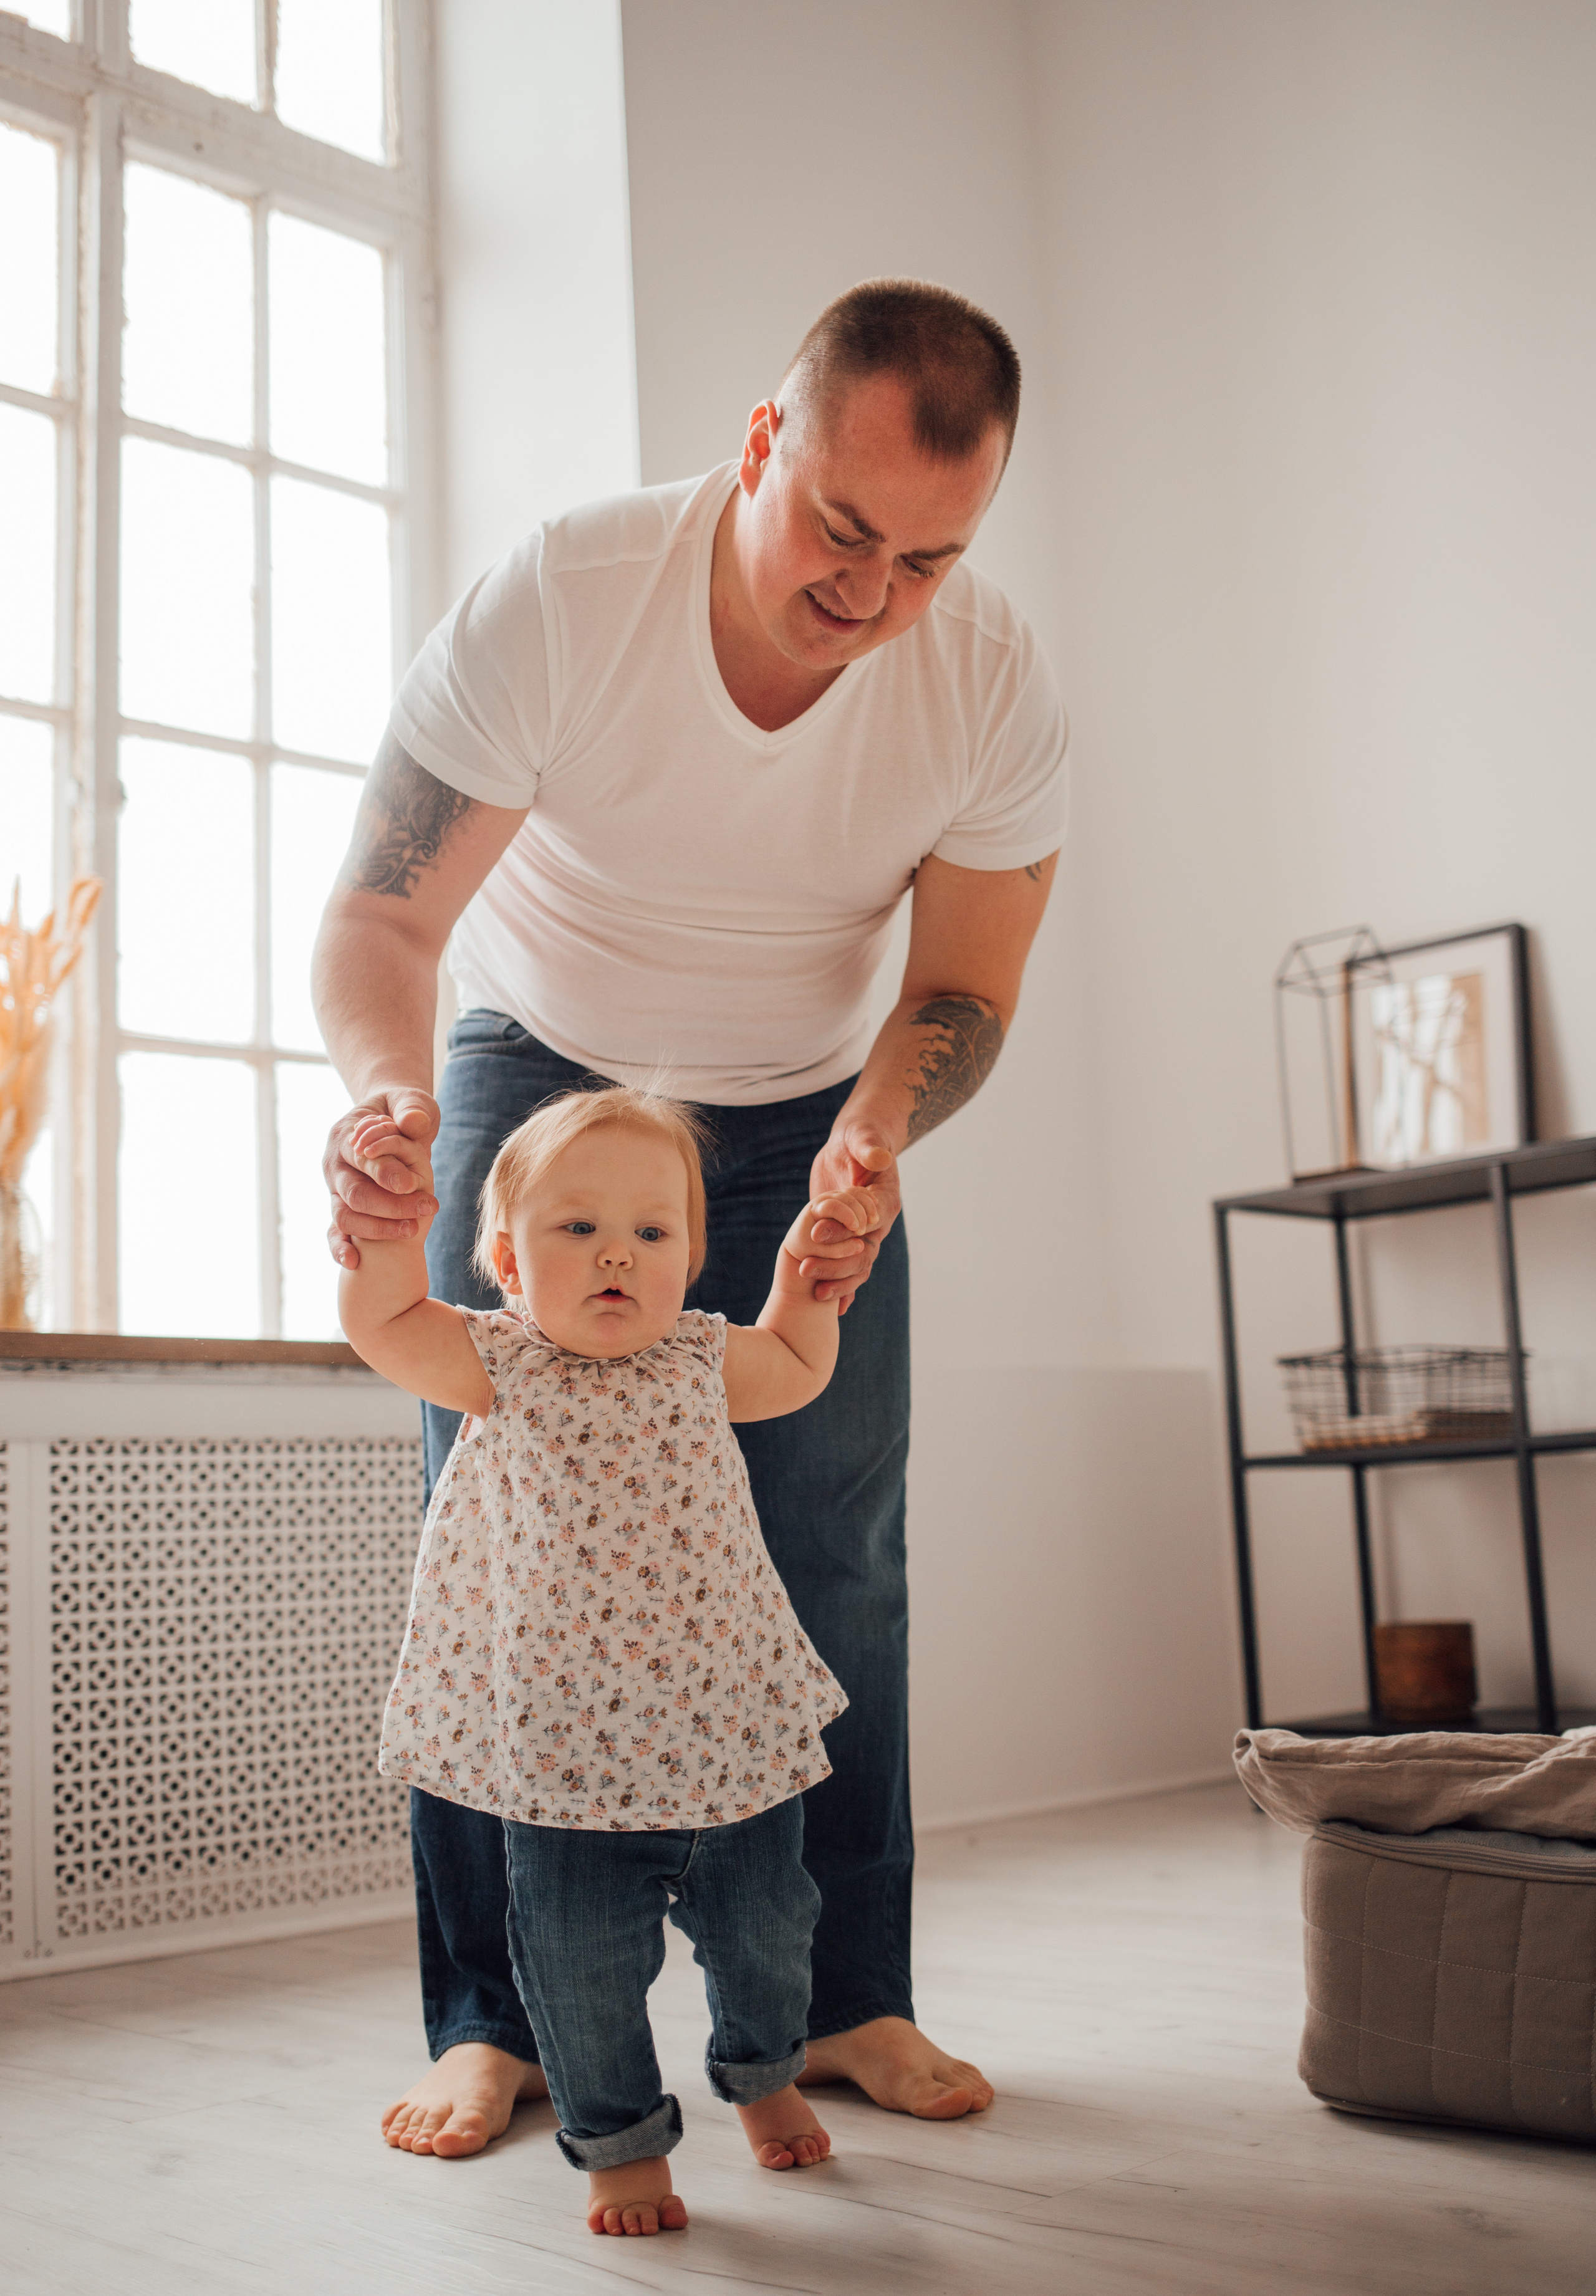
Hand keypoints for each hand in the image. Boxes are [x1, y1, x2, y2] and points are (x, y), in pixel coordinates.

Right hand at [325, 1086, 439, 1270]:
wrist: (388, 1122)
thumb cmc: (401, 1111)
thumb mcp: (410, 1102)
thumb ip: (410, 1110)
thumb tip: (412, 1122)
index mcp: (344, 1135)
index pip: (361, 1157)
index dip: (385, 1172)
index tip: (413, 1185)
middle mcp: (334, 1165)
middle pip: (354, 1192)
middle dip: (389, 1206)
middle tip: (424, 1210)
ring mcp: (334, 1190)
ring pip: (344, 1216)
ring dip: (376, 1228)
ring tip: (413, 1231)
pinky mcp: (340, 1209)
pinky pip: (334, 1232)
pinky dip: (339, 1248)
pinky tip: (353, 1263)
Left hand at [804, 1121, 900, 1312]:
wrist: (856, 1147)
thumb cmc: (861, 1137)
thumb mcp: (863, 1137)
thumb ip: (870, 1147)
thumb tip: (880, 1157)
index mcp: (884, 1200)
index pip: (869, 1221)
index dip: (845, 1231)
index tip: (816, 1235)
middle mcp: (878, 1222)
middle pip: (864, 1252)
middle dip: (837, 1265)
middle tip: (806, 1270)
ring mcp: (864, 1234)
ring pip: (858, 1266)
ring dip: (838, 1281)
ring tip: (815, 1293)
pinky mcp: (849, 1239)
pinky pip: (849, 1267)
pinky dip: (843, 1287)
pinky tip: (830, 1306)